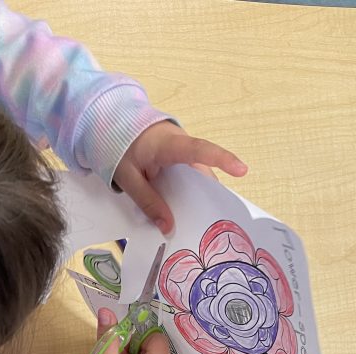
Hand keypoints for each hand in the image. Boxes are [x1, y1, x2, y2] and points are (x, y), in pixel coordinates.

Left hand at [113, 122, 246, 233]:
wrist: (114, 123)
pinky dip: (189, 190)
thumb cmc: (119, 146)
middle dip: (209, 195)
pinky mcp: (178, 156)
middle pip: (202, 170)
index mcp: (168, 144)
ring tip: (198, 219)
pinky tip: (185, 208)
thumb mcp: (128, 178)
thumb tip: (169, 228)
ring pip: (197, 175)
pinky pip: (189, 175)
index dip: (222, 160)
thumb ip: (147, 202)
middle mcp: (181, 144)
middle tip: (215, 219)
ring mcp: (181, 149)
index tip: (241, 170)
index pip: (199, 150)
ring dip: (198, 195)